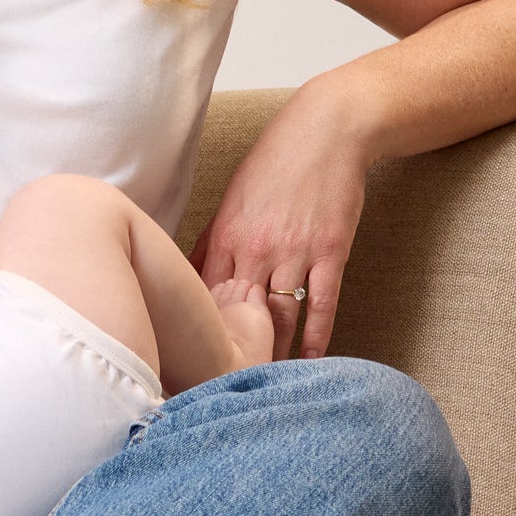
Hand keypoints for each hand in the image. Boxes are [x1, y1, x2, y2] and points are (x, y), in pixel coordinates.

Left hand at [187, 89, 368, 358]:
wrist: (327, 130)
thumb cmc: (276, 159)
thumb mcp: (232, 197)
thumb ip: (213, 239)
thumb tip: (188, 273)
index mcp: (226, 236)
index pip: (202, 295)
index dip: (194, 328)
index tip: (185, 357)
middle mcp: (256, 249)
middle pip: (238, 312)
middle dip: (228, 349)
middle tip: (216, 384)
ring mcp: (295, 252)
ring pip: (279, 314)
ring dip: (272, 350)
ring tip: (263, 381)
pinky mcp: (330, 252)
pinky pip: (322, 304)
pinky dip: (317, 336)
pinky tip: (312, 360)